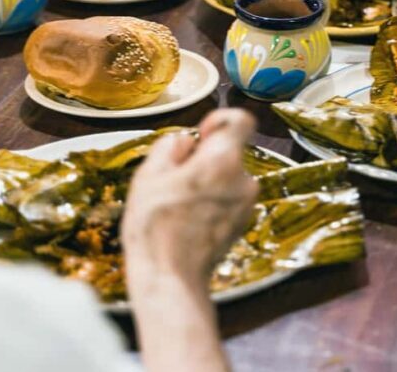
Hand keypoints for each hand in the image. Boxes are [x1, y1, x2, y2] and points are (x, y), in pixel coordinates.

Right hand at [122, 109, 258, 284]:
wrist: (170, 277)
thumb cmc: (155, 225)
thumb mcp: (148, 175)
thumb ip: (170, 146)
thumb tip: (186, 140)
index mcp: (223, 159)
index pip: (242, 120)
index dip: (221, 119)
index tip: (202, 133)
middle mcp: (244, 178)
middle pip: (229, 152)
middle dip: (205, 157)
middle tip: (175, 178)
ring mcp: (247, 203)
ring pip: (228, 176)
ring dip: (208, 181)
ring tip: (179, 203)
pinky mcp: (244, 222)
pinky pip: (230, 198)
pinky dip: (214, 200)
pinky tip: (189, 218)